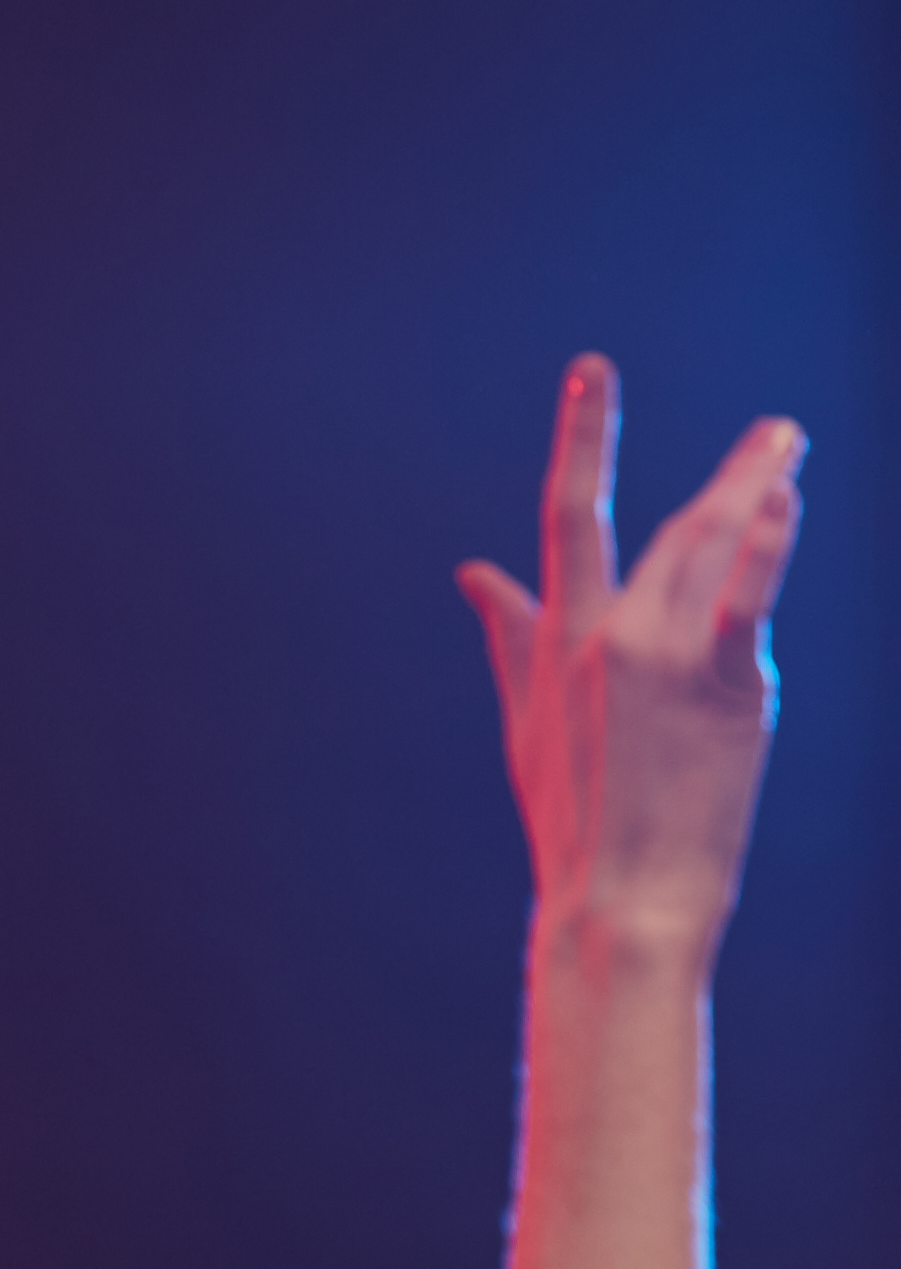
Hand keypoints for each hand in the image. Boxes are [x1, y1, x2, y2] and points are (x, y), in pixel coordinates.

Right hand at [455, 357, 807, 955]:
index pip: (568, 518)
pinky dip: (765, 539)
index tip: (592, 372)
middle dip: (724, 470)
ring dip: (756, 485)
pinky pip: (745, 595)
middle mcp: (606, 637)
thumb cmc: (576, 818)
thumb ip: (510, 635)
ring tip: (793, 446)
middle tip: (779, 428)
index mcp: (560, 643)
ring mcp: (661, 657)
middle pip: (666, 526)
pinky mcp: (720, 684)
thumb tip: (474, 571)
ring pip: (711, 546)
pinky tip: (785, 494)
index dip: (583, 438)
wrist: (617, 896)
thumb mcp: (527, 719)